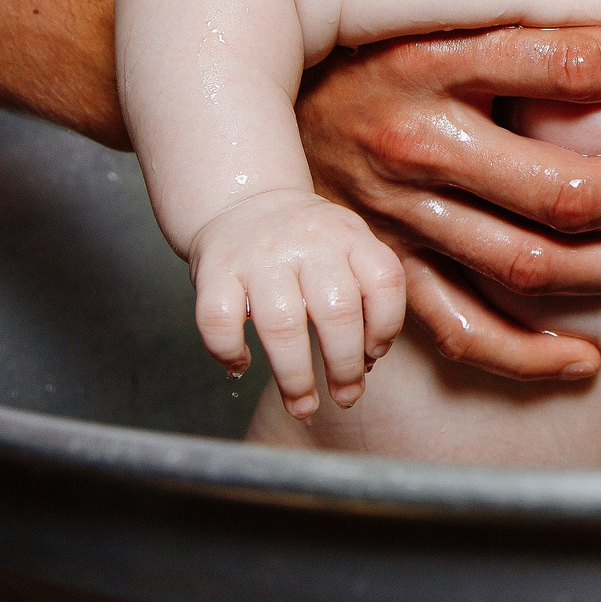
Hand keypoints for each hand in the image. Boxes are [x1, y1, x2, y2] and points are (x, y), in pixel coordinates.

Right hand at [189, 191, 404, 416]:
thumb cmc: (305, 241)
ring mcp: (258, 254)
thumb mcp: (347, 245)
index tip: (373, 357)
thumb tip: (366, 361)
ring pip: (282, 324)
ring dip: (295, 376)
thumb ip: (365, 291)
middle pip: (336, 311)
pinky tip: (242, 364)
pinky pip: (219, 321)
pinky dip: (229, 352)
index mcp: (348, 234)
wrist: (244, 197)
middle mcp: (307, 241)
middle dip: (345, 367)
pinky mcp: (214, 268)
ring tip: (302, 404)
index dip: (386, 328)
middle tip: (345, 396)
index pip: (384, 282)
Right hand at [289, 0, 600, 379]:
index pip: (563, 58)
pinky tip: (585, 353)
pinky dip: (524, 352)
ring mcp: (390, 212)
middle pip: (564, 183)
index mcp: (430, 51)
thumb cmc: (343, 9)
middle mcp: (411, 138)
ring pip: (528, 264)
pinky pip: (455, 328)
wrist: (214, 77)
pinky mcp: (375, 264)